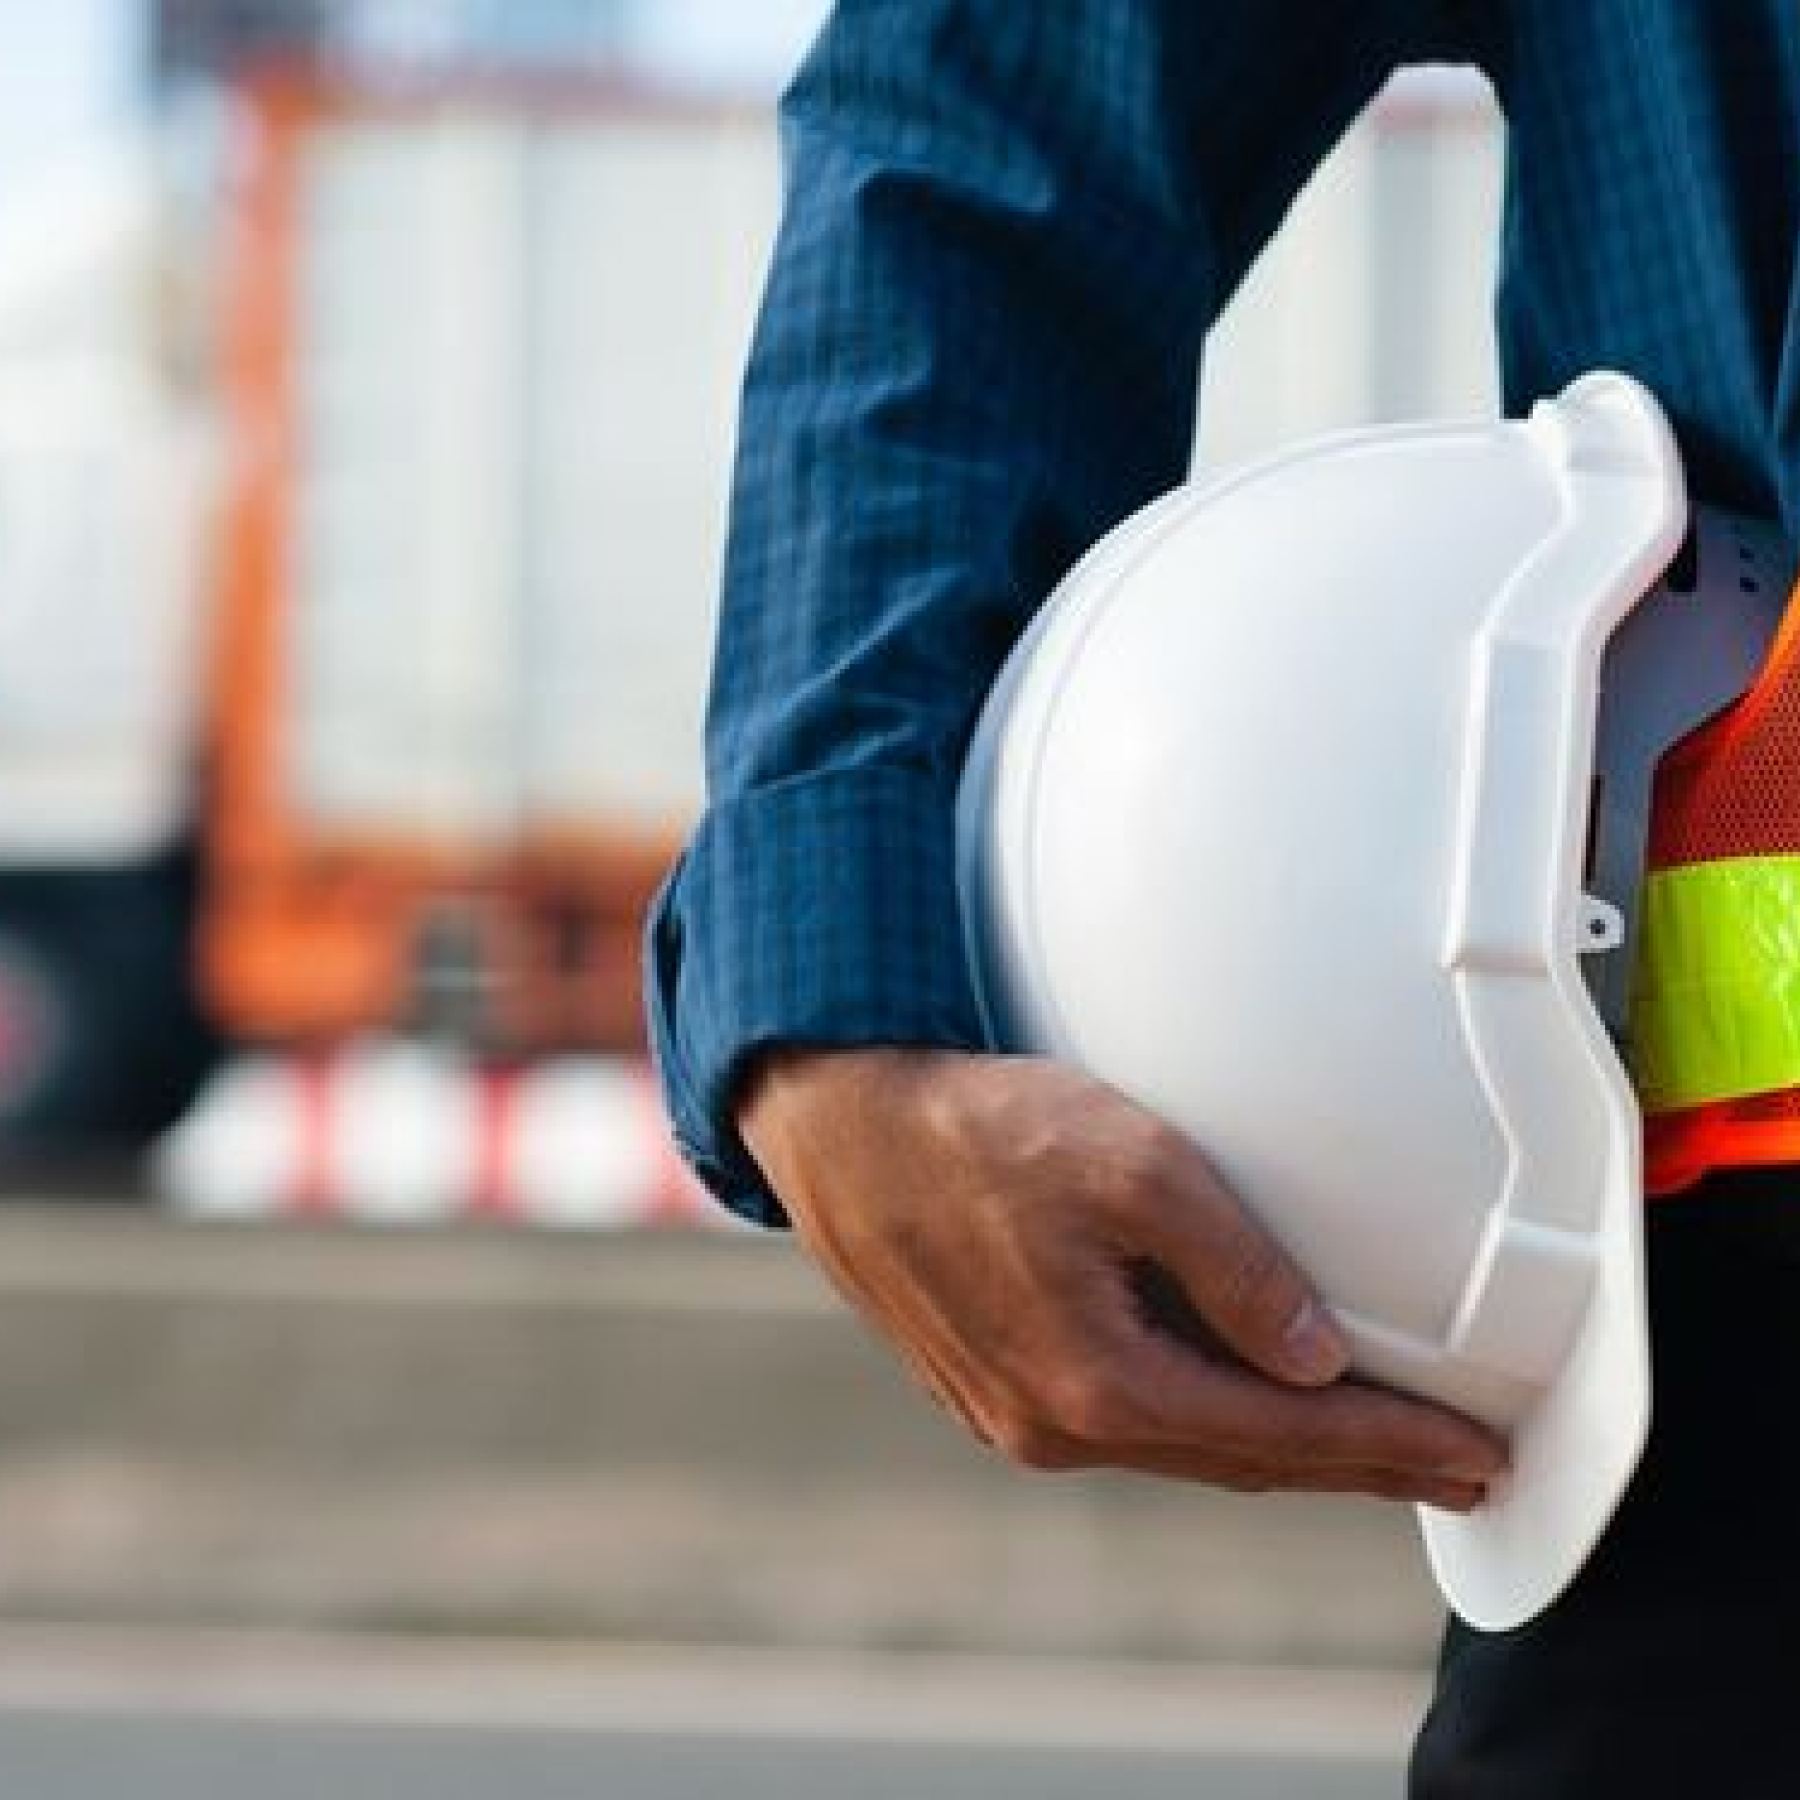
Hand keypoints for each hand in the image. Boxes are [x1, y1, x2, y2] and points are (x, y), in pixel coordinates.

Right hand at [739, 1047, 1506, 1509]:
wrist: (839, 1121)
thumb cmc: (976, 1125)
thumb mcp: (1129, 1162)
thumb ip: (1233, 1266)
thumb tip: (1313, 1359)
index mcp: (1096, 1384)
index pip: (1281, 1436)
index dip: (1389, 1449)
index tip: (1476, 1461)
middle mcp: (1053, 1425)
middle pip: (1238, 1461)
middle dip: (1355, 1467)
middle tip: (1456, 1474)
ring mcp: (1012, 1413)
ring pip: (1181, 1445)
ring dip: (1280, 1448)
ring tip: (1368, 1445)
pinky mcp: (990, 1382)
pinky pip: (1127, 1420)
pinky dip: (1204, 1418)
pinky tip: (1238, 1401)